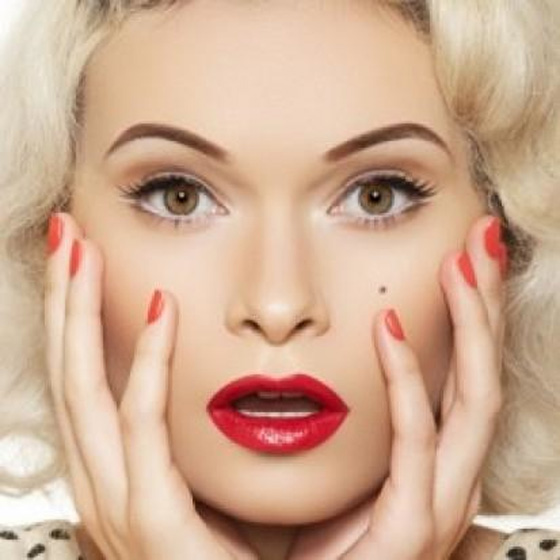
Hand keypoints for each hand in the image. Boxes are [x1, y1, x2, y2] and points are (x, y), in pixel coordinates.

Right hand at [44, 213, 256, 559]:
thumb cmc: (252, 559)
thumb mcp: (217, 482)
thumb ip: (202, 433)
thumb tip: (215, 378)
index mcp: (120, 476)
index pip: (87, 382)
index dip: (79, 320)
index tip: (87, 263)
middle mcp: (106, 486)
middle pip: (71, 374)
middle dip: (65, 300)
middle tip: (68, 236)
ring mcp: (120, 507)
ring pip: (85, 389)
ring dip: (80, 314)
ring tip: (80, 249)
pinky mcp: (152, 522)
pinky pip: (142, 427)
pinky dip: (149, 365)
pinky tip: (164, 309)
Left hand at [288, 215, 505, 559]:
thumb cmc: (303, 536)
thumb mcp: (329, 456)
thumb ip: (342, 408)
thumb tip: (330, 352)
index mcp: (425, 455)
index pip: (461, 371)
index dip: (468, 314)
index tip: (457, 256)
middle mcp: (443, 473)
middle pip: (480, 372)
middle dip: (487, 304)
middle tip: (480, 238)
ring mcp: (435, 501)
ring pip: (473, 399)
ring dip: (471, 325)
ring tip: (461, 263)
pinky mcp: (411, 528)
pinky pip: (416, 442)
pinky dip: (407, 381)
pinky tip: (384, 329)